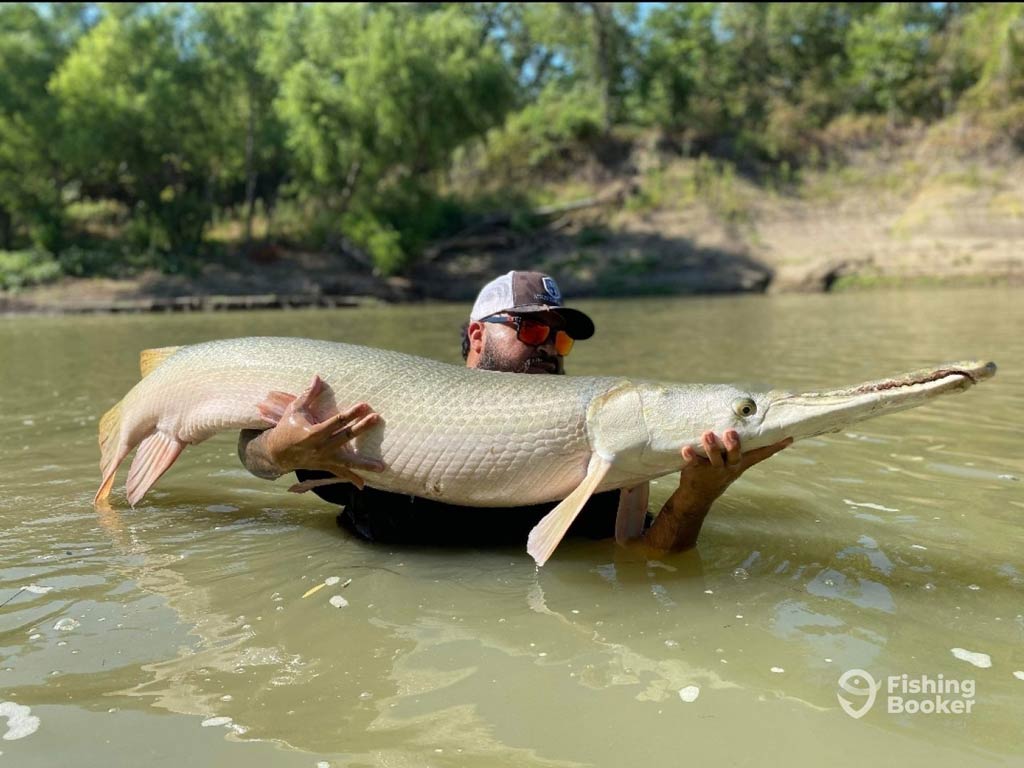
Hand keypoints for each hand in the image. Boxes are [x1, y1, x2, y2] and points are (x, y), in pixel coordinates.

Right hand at [255, 375, 384, 487]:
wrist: (276, 453)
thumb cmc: (286, 428)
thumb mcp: (295, 409)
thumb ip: (308, 394)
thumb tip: (318, 376)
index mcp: (312, 433)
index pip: (335, 422)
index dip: (350, 413)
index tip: (364, 405)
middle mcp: (320, 447)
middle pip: (345, 437)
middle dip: (361, 428)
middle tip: (376, 418)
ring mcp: (324, 459)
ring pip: (347, 461)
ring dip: (364, 463)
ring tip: (381, 466)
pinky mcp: (325, 466)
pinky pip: (339, 473)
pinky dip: (351, 478)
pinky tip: (363, 484)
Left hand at [643, 430, 790, 551]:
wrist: (697, 497)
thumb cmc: (718, 473)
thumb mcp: (732, 464)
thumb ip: (738, 449)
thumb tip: (748, 427)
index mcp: (739, 464)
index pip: (760, 455)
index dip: (774, 447)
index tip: (788, 437)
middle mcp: (728, 467)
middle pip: (735, 456)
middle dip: (734, 445)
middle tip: (731, 433)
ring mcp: (713, 469)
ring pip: (714, 458)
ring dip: (712, 447)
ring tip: (708, 434)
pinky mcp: (696, 470)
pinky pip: (693, 462)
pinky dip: (690, 456)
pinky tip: (686, 448)